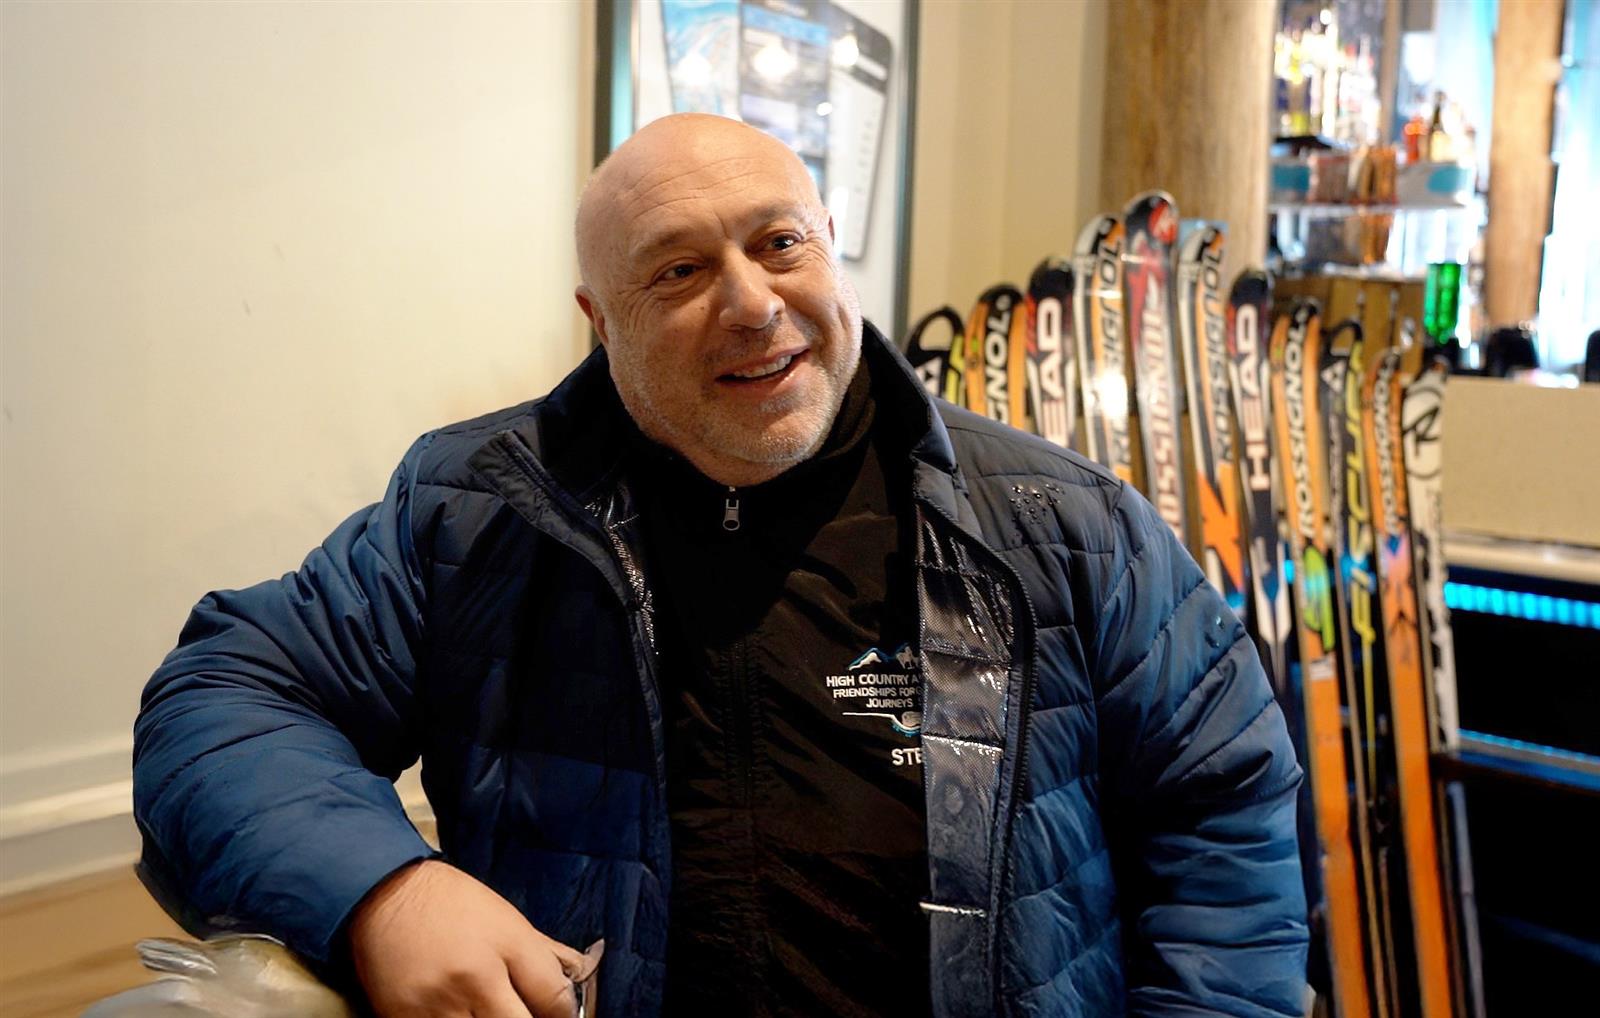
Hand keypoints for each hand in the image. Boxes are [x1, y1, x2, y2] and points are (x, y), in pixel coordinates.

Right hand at [349, 859, 588, 1017]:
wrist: (383, 894)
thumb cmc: (452, 903)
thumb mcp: (506, 918)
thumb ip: (545, 954)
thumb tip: (580, 977)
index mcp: (508, 944)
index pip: (556, 1000)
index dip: (564, 1016)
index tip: (556, 1016)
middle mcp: (476, 977)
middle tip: (523, 1013)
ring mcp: (438, 1005)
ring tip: (487, 1012)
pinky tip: (459, 1016)